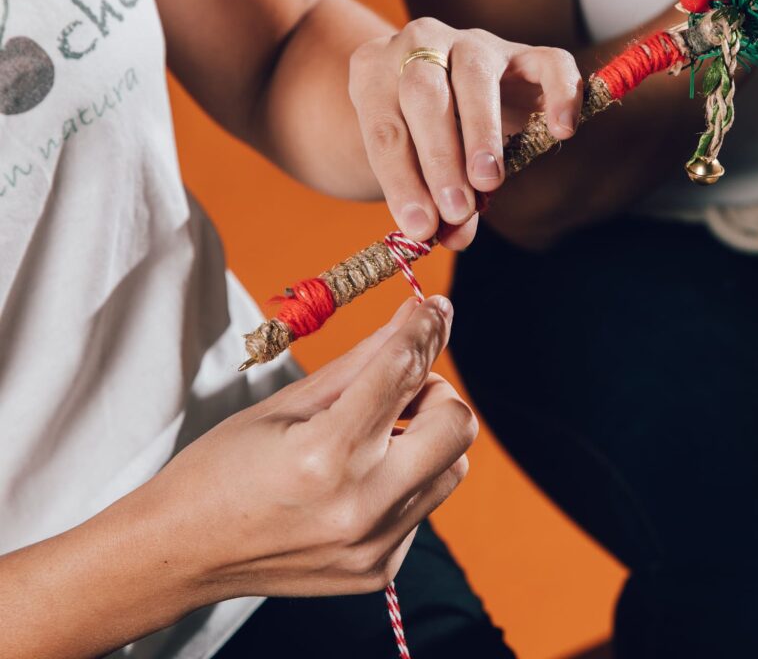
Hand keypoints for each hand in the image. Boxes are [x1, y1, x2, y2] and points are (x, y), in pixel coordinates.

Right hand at [138, 296, 475, 600]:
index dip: (425, 329)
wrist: (182, 552)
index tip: (436, 305)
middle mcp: (361, 506)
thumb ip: (363, 359)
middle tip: (401, 385)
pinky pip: (424, 505)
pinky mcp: (379, 571)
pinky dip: (405, 479)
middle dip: (437, 390)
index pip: (402, 371)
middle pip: (456, 425)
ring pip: (451, 466)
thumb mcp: (288, 401)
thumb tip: (415, 313)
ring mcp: (374, 546)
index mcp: (327, 453)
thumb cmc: (224, 466)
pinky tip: (358, 479)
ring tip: (377, 432)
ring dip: (427, 436)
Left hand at [348, 18, 583, 247]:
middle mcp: (418, 43)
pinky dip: (560, 93)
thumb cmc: (422, 134)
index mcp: (374, 72)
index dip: (402, 181)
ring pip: (475, 75)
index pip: (384, 129)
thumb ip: (434, 200)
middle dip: (440, 157)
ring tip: (488, 183)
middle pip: (424, 94)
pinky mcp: (523, 51)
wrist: (449, 89)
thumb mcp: (414, 165)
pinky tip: (562, 131)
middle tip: (456, 208)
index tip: (421, 227)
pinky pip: (550, 62)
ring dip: (482, 133)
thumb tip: (454, 237)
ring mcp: (472, 41)